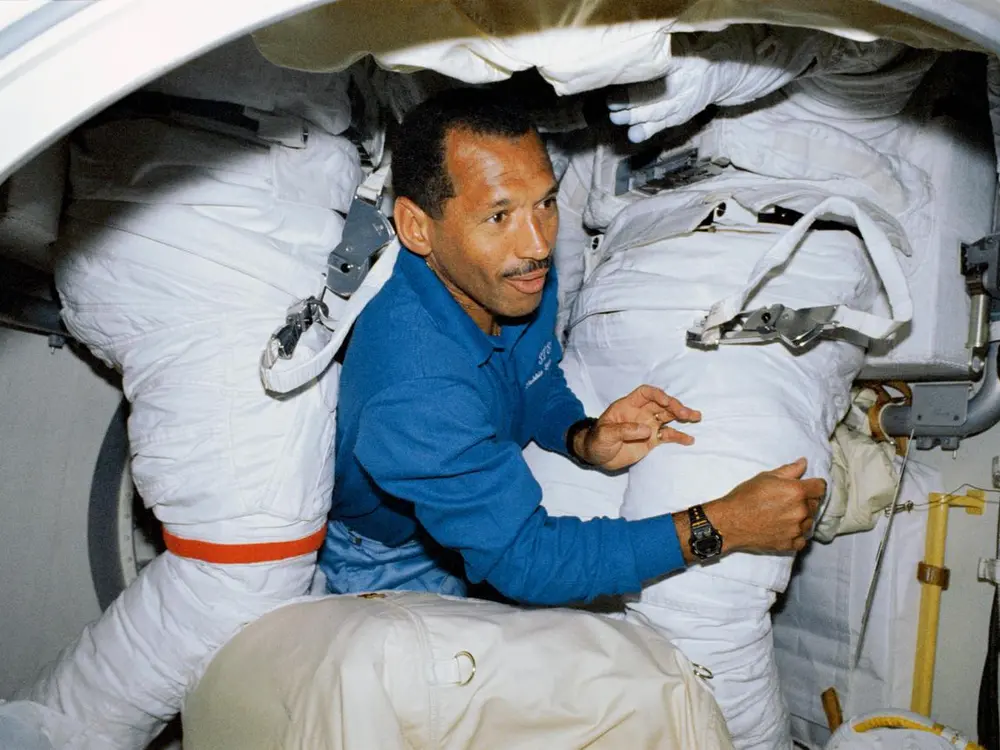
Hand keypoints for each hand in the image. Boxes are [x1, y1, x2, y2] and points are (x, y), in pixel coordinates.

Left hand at [575, 385, 700, 470]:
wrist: (597, 456)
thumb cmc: (597, 440)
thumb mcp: (605, 434)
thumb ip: (624, 430)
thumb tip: (647, 430)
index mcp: (628, 406)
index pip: (645, 393)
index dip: (657, 395)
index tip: (667, 402)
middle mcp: (641, 413)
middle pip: (661, 404)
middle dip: (674, 406)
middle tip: (685, 413)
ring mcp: (648, 426)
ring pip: (668, 417)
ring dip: (682, 415)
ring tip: (696, 417)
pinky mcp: (652, 440)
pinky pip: (668, 435)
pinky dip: (679, 437)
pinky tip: (689, 440)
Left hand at [607, 57, 718, 142]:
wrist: (717, 75)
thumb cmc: (690, 56)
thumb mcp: (680, 46)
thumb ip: (660, 50)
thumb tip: (630, 50)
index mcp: (682, 62)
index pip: (661, 67)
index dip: (641, 73)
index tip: (621, 75)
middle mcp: (683, 83)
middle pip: (656, 93)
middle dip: (631, 99)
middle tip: (611, 102)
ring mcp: (681, 103)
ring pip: (656, 112)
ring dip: (634, 116)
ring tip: (616, 117)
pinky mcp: (678, 117)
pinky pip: (662, 125)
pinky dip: (648, 130)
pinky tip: (634, 135)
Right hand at [701, 458, 825, 555]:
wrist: (730, 522)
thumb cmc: (745, 497)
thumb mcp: (765, 477)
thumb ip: (789, 470)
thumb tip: (804, 462)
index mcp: (797, 492)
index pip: (821, 487)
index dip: (813, 485)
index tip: (806, 487)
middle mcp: (801, 511)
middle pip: (815, 504)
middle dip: (805, 501)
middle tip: (787, 501)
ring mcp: (796, 530)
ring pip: (810, 522)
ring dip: (802, 518)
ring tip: (784, 515)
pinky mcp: (790, 544)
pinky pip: (802, 539)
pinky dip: (796, 535)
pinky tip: (784, 529)